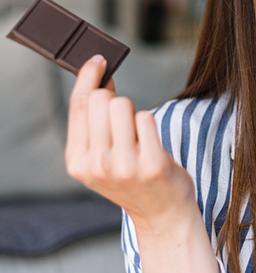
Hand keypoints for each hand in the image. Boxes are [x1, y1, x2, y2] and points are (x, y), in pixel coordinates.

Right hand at [64, 54, 196, 231]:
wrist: (162, 213)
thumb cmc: (133, 177)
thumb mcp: (103, 155)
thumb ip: (95, 122)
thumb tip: (101, 79)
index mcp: (77, 162)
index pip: (79, 106)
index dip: (88, 77)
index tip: (98, 60)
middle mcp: (96, 165)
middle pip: (101, 100)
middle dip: (116, 100)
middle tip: (125, 120)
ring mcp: (123, 166)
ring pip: (123, 105)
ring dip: (134, 112)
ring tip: (139, 137)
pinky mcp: (151, 164)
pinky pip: (146, 118)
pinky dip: (150, 123)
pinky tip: (152, 144)